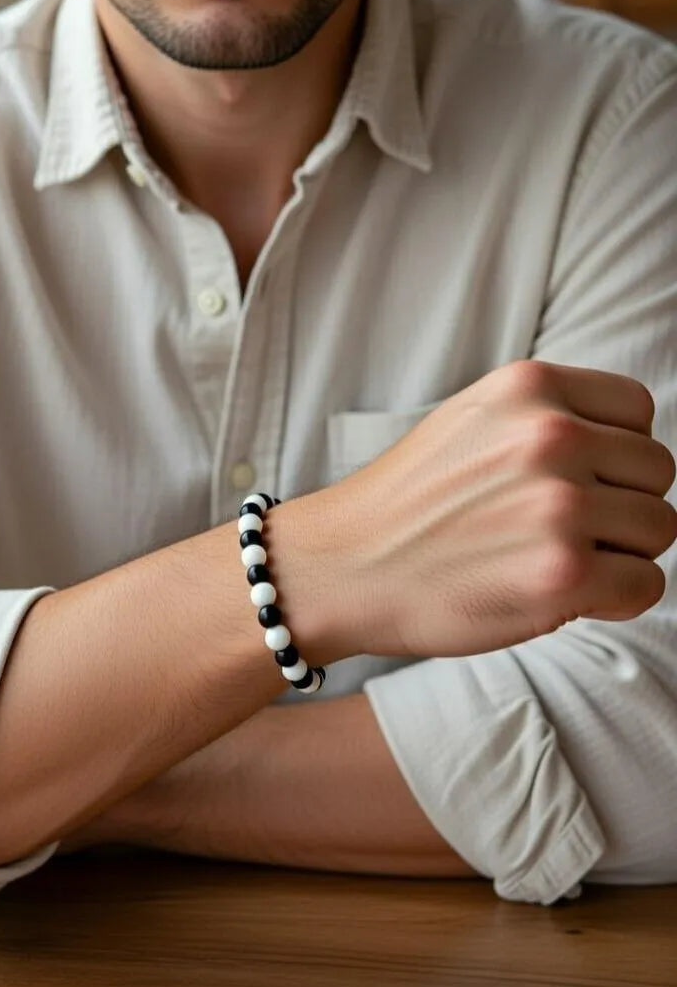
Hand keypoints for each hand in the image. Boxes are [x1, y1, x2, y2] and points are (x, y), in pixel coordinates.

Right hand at [325, 360, 676, 658]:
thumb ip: (547, 417)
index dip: (614, 454)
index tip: (575, 483)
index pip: (638, 411)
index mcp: (529, 387)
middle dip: (619, 506)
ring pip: (657, 529)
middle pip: (656, 472)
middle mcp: (551, 437)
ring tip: (553, 562)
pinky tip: (558, 595)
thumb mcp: (472, 420)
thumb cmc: (406, 505)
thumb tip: (630, 450)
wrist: (342, 568)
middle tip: (558, 532)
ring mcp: (559, 507)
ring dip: (618, 554)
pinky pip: (645, 586)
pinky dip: (613, 600)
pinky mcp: (562, 577)